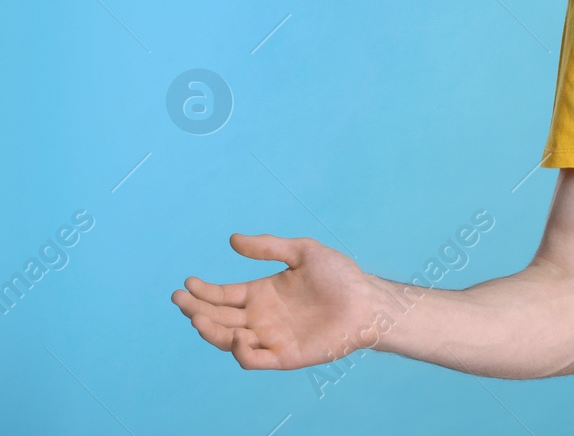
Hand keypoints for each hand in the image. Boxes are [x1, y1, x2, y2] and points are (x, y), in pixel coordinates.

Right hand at [172, 233, 382, 369]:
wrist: (367, 301)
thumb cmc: (339, 276)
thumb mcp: (303, 252)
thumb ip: (269, 247)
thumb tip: (232, 240)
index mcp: (262, 294)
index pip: (223, 296)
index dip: (203, 291)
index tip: (188, 283)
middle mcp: (261, 318)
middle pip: (219, 318)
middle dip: (196, 310)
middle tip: (180, 299)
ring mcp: (270, 338)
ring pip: (229, 340)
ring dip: (211, 331)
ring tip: (197, 317)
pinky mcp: (284, 356)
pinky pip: (254, 359)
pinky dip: (241, 352)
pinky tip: (236, 336)